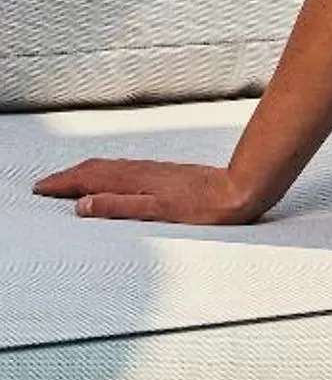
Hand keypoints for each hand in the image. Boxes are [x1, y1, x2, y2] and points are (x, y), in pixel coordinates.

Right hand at [33, 158, 267, 225]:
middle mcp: (142, 171)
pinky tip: (111, 179)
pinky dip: (106, 173)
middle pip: (96, 170)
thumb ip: (120, 207)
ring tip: (68, 181)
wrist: (242, 189)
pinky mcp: (165, 174)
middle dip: (68, 176)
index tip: (41, 188)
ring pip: (110, 168)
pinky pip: (125, 170)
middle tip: (45, 185)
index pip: (89, 179)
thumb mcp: (159, 211)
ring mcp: (154, 171)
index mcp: (136, 180)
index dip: (63, 184)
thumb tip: (83, 204)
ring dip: (85, 173)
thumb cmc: (205, 206)